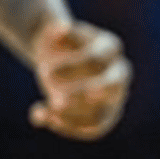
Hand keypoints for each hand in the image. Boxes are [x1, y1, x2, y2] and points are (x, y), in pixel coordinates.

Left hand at [30, 20, 129, 139]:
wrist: (57, 57)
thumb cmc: (57, 42)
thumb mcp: (52, 32)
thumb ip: (56, 31)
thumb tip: (60, 29)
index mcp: (110, 47)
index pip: (97, 58)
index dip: (72, 67)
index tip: (46, 73)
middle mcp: (119, 72)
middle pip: (111, 86)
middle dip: (83, 95)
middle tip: (57, 101)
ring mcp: (115, 96)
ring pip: (103, 114)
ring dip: (73, 118)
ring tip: (46, 110)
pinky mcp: (106, 114)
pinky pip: (94, 129)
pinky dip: (68, 127)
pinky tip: (40, 116)